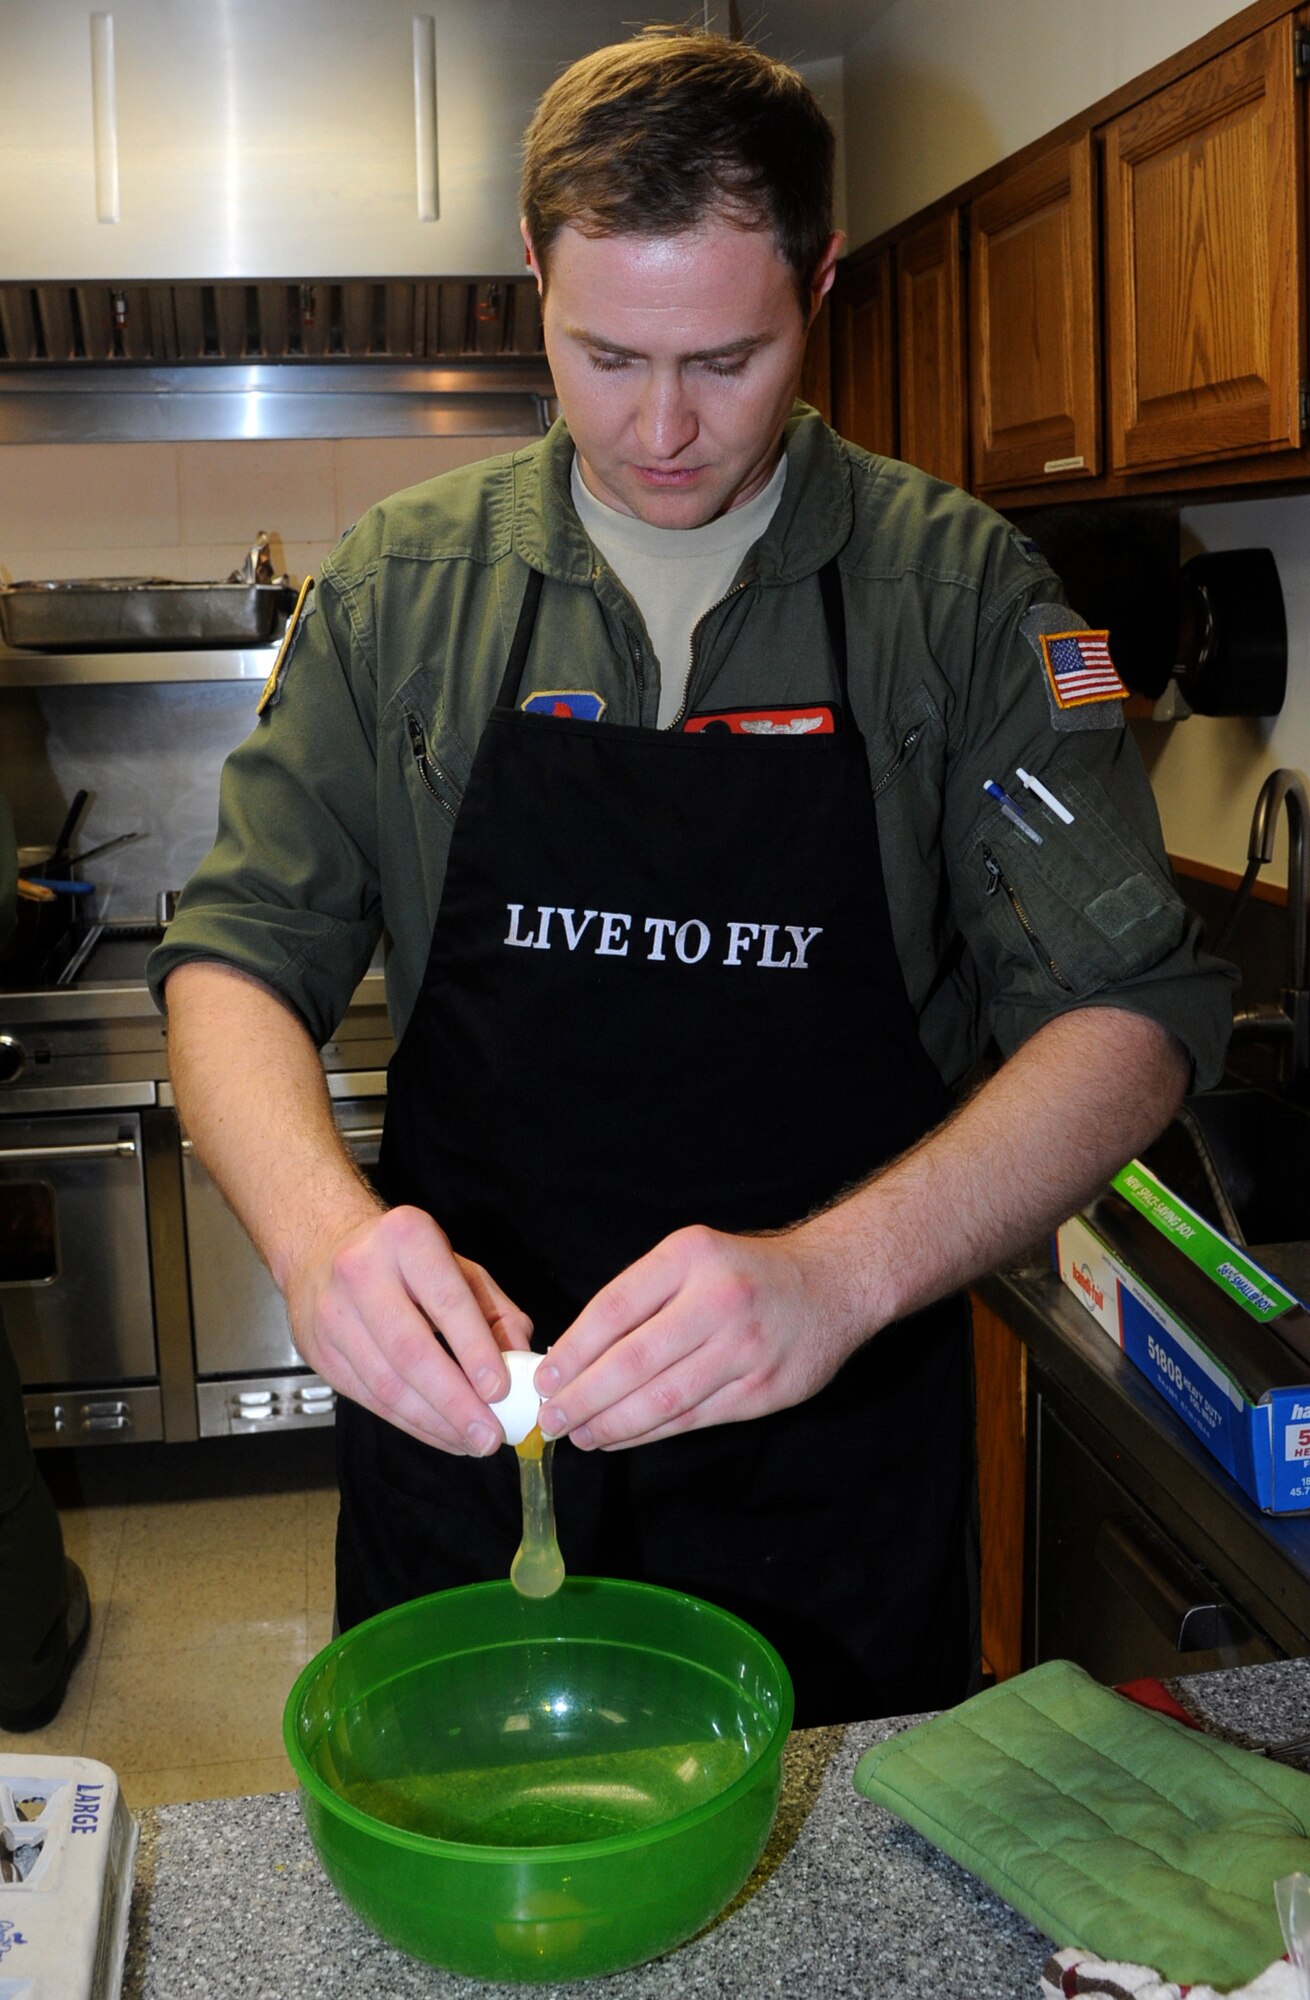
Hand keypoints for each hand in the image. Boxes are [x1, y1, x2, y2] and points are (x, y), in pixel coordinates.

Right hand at [284, 1203, 533, 1453]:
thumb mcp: (457, 1266)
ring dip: (434, 1422)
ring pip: (387, 1383)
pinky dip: (410, 1423)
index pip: (447, 1300)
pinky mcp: (320, 1352)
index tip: (501, 1390)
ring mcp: (333, 1313)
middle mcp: (362, 1272)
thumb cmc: (403, 1260)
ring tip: (470, 1441)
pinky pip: (369, 1398)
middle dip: (455, 1402)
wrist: (322, 1251)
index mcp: (407, 1238)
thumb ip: (496, 1311)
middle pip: (411, 1351)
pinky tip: (440, 1433)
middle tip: (489, 1435)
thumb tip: (521, 1362)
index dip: (475, 1350)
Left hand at [535, 1222, 862, 1449]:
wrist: (833, 1285)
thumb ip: (642, 1298)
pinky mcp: (763, 1389)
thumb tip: (575, 1355)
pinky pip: (693, 1419)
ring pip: (662, 1399)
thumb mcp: (692, 1258)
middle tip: (552, 1419)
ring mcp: (745, 1348)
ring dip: (611, 1423)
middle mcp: (718, 1300)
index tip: (545, 1379)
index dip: (573, 1351)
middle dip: (583, 1398)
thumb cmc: (746, 1274)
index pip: (614, 1309)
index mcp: (690, 1257)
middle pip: (632, 1362)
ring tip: (579, 1435)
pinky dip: (649, 1433)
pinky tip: (620, 1437)